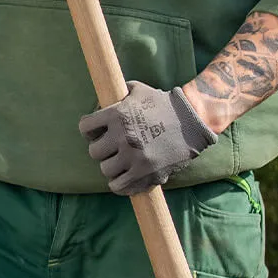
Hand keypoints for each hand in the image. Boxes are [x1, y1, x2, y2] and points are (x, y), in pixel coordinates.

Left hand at [79, 80, 216, 194]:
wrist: (192, 122)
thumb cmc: (164, 104)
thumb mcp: (138, 91)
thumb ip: (118, 94)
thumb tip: (101, 101)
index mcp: (117, 114)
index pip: (85, 127)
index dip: (89, 130)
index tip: (96, 133)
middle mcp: (123, 136)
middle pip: (94, 151)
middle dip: (102, 149)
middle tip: (112, 148)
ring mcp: (134, 157)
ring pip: (105, 170)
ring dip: (111, 166)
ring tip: (120, 162)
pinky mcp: (145, 173)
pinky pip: (119, 186)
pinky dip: (119, 183)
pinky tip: (123, 177)